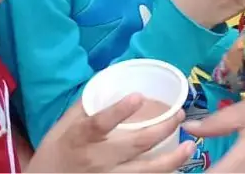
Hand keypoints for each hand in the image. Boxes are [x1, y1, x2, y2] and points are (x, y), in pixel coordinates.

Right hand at [28, 94, 191, 172]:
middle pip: (135, 145)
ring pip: (146, 171)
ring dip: (172, 159)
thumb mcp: (62, 128)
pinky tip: (178, 169)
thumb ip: (86, 107)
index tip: (139, 96)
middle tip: (180, 115)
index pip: (98, 123)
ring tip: (189, 146)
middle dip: (163, 129)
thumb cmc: (55, 155)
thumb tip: (111, 80)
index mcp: (79, 138)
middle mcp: (96, 160)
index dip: (118, 111)